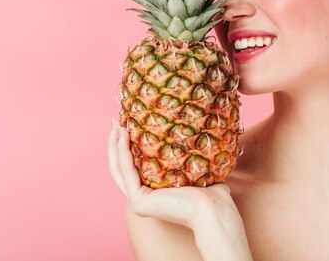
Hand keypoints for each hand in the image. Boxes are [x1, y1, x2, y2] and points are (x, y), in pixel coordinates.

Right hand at [108, 119, 252, 260]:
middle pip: (119, 167)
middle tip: (115, 120)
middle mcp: (141, 198)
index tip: (127, 124)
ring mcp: (138, 202)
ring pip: (118, 168)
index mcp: (152, 193)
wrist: (214, 208)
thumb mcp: (196, 171)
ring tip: (116, 122)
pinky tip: (124, 134)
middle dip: (115, 143)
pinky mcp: (139, 201)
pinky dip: (122, 151)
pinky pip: (126, 170)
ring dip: (114, 144)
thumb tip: (197, 138)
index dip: (126, 148)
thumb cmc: (212, 194)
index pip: (132, 168)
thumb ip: (189, 159)